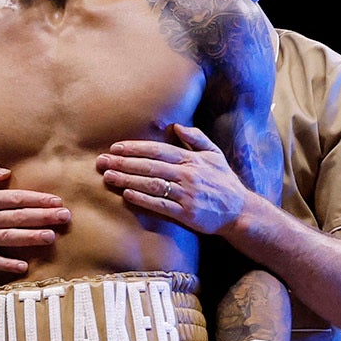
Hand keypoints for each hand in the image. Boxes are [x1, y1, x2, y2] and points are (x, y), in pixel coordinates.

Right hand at [0, 160, 71, 274]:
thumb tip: (6, 172)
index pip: (14, 199)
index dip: (36, 200)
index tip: (56, 201)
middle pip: (16, 218)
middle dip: (42, 217)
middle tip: (64, 217)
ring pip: (8, 239)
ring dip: (30, 238)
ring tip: (51, 236)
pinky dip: (7, 264)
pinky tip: (24, 265)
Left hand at [99, 124, 253, 234]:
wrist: (239, 211)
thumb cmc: (223, 181)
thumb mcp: (214, 154)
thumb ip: (196, 138)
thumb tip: (176, 126)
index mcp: (192, 159)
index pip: (158, 150)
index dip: (135, 148)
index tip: (115, 147)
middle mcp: (188, 175)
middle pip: (150, 166)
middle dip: (124, 163)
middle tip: (101, 161)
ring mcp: (187, 195)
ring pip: (152, 185)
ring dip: (128, 179)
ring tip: (108, 176)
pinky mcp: (187, 214)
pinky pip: (161, 205)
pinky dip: (143, 199)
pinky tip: (127, 194)